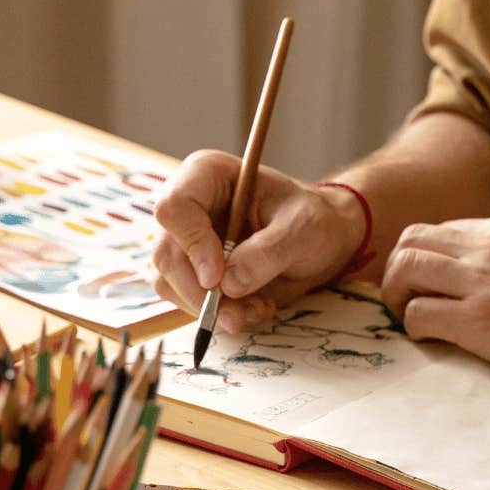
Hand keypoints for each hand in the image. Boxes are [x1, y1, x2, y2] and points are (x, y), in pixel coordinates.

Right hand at [151, 150, 365, 330]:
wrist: (322, 241)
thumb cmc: (313, 219)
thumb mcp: (303, 228)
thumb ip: (268, 252)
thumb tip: (229, 284)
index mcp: (208, 175)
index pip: (175, 207)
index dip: (191, 244)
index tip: (217, 278)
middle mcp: (190, 206)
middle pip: (167, 253)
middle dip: (201, 292)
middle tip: (238, 313)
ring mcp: (187, 240)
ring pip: (171, 283)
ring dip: (212, 308)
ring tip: (257, 307)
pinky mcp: (192, 271)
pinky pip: (186, 300)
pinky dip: (218, 314)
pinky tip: (252, 308)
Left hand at [380, 215, 489, 395]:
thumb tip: (486, 279)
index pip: (440, 230)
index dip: (423, 259)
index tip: (425, 286)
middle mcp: (487, 246)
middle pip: (410, 241)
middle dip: (397, 271)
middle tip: (405, 302)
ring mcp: (481, 281)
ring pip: (404, 268)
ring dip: (396, 296)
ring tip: (408, 319)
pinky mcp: (479, 321)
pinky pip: (417, 315)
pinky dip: (413, 328)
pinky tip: (432, 341)